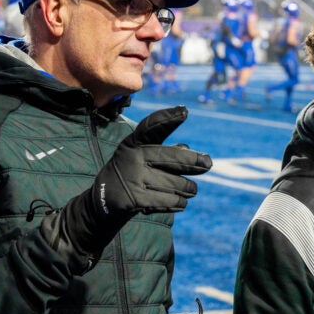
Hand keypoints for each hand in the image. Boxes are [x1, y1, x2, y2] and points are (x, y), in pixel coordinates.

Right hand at [43, 106, 211, 267]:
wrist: (105, 201)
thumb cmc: (134, 172)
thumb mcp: (143, 156)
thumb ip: (164, 150)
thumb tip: (188, 148)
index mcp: (134, 142)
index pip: (151, 126)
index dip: (168, 117)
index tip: (185, 111)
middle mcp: (132, 157)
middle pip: (173, 157)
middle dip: (194, 162)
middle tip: (208, 164)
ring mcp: (132, 178)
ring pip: (176, 183)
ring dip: (188, 188)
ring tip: (191, 190)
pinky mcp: (134, 199)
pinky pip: (170, 200)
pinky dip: (179, 202)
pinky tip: (181, 201)